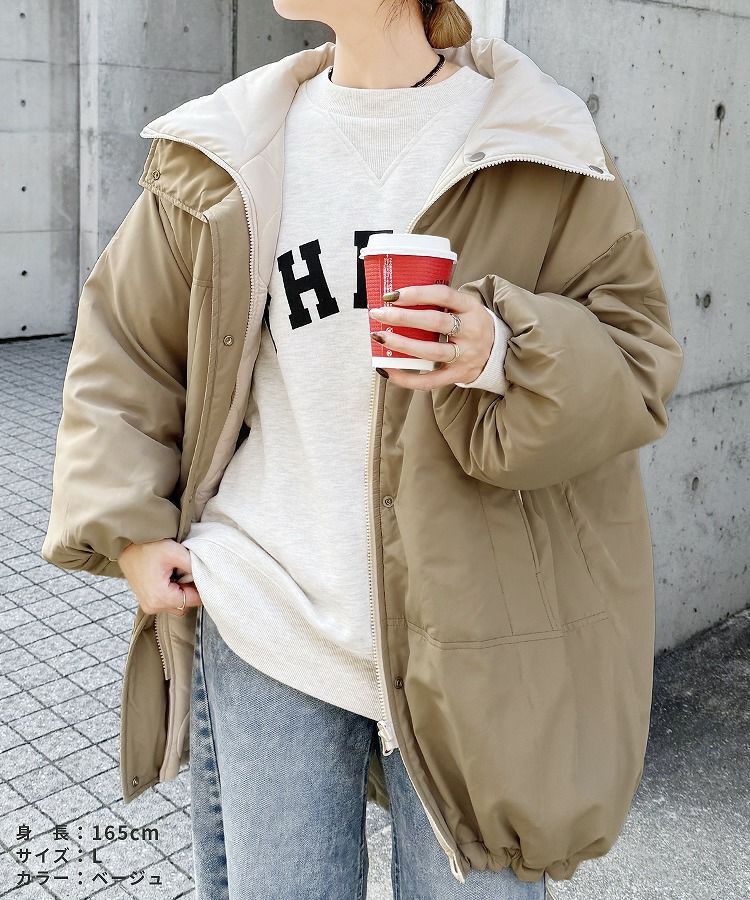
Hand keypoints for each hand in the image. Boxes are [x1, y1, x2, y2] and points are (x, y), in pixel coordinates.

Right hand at [119, 538, 202, 616]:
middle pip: (185, 605)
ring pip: (177, 605)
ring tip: (176, 573)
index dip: (201, 587)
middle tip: (186, 572)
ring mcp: (148, 605)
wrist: (128, 544)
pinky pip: (167, 602)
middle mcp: (153, 606)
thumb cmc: (149, 547)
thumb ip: (194, 567)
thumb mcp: (176, 553)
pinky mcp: (146, 601)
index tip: (201, 575)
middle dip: (190, 590)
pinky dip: (172, 592)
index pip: (193, 601)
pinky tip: (169, 577)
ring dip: (181, 592)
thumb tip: (206, 577)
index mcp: (160, 597)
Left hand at [369, 284, 494, 390]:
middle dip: (403, 318)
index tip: (392, 295)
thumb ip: (441, 302)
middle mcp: (471, 331)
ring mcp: (466, 355)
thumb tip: (398, 299)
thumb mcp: (465, 307)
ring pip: (431, 351)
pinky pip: (430, 380)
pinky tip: (388, 370)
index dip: (416, 294)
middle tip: (379, 314)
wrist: (499, 352)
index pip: (443, 295)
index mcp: (471, 308)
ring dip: (402, 344)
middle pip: (435, 322)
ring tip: (380, 338)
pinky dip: (406, 378)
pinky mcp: (459, 374)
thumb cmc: (472, 325)